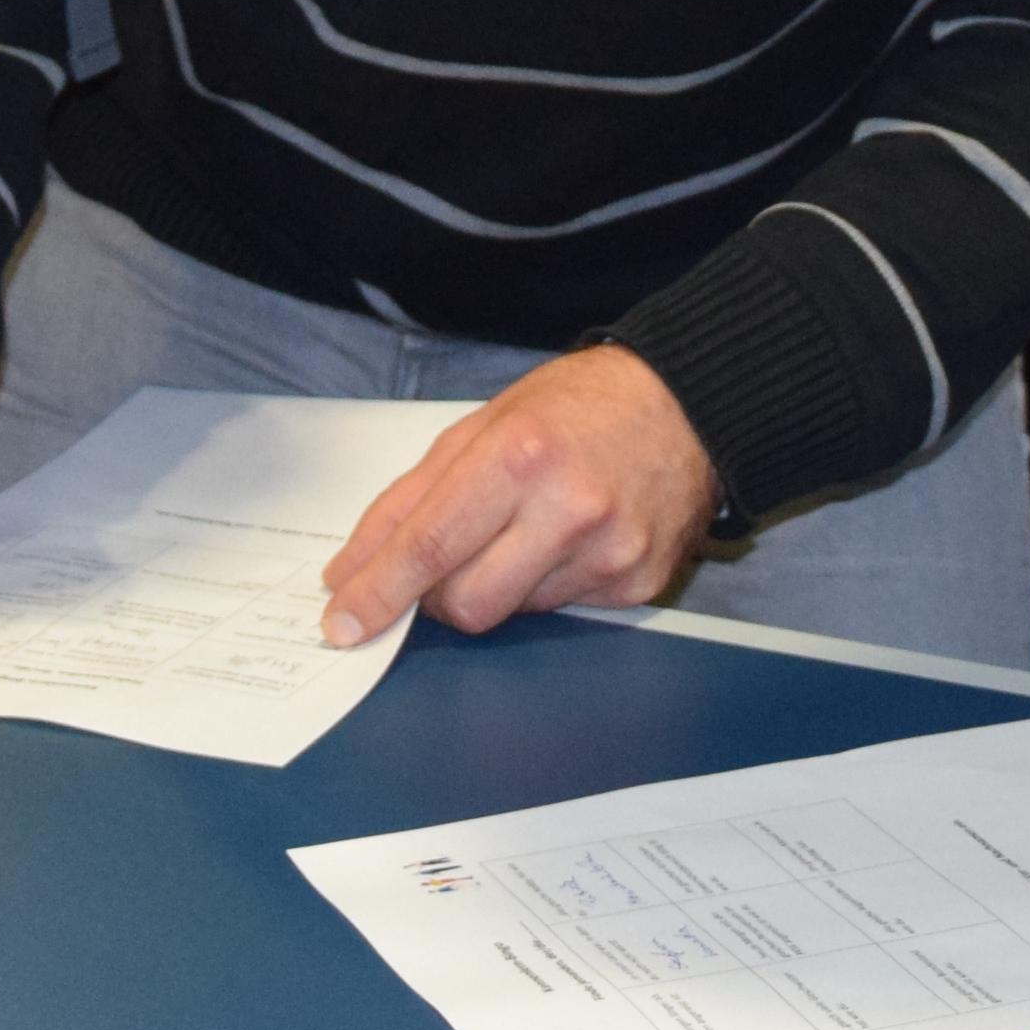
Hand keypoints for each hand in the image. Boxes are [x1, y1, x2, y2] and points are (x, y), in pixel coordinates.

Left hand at [318, 345, 717, 644]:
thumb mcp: (482, 426)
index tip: (342, 622)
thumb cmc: (579, 408)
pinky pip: (560, 610)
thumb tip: (353, 567)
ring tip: (524, 527)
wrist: (686, 407)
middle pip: (465, 602)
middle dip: (433, 596)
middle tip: (438, 563)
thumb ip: (410, 498)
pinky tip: (566, 540)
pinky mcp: (637, 585)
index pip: (430, 546)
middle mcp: (570, 510)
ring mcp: (610, 554)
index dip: (378, 593)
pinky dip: (544, 584)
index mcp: (521, 457)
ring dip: (495, 583)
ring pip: (511, 612)